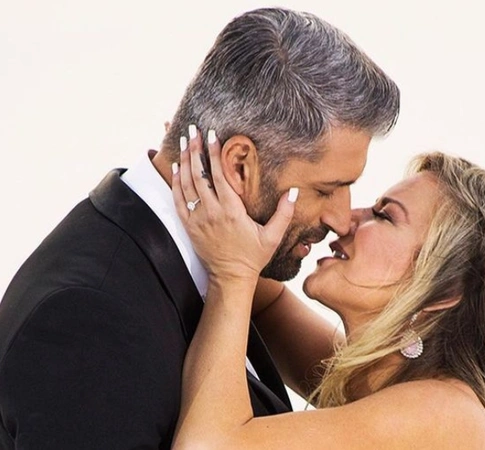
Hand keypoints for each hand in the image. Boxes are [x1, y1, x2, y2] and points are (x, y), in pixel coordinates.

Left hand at [172, 126, 296, 283]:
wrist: (230, 278)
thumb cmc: (253, 256)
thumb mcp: (273, 237)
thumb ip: (284, 214)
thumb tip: (294, 192)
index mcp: (231, 211)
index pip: (219, 176)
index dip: (214, 154)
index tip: (213, 135)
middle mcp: (211, 212)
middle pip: (199, 175)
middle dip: (196, 150)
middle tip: (193, 130)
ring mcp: (197, 219)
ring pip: (186, 184)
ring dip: (185, 161)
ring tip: (185, 141)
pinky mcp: (189, 226)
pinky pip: (178, 200)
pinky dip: (176, 182)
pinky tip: (177, 167)